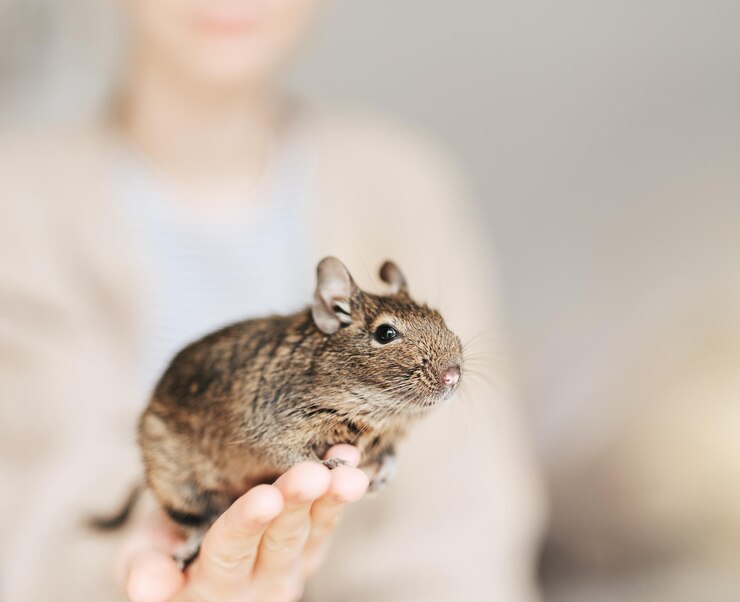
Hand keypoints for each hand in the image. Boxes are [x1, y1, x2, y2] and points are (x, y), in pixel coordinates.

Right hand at [121, 445, 367, 601]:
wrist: (193, 536)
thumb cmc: (163, 539)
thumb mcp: (143, 550)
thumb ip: (143, 566)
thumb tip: (146, 582)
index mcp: (210, 585)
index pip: (228, 553)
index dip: (246, 525)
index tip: (264, 497)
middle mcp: (259, 581)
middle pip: (280, 540)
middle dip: (296, 503)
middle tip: (311, 474)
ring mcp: (293, 563)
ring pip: (315, 529)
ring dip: (332, 497)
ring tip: (346, 470)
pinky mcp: (314, 545)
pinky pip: (331, 518)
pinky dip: (343, 490)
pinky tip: (352, 460)